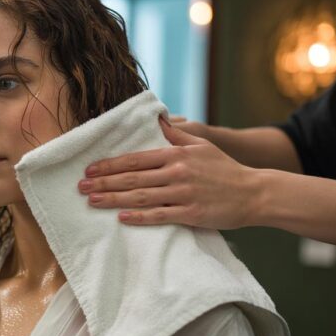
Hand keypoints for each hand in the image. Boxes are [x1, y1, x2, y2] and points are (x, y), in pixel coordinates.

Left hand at [78, 117, 260, 228]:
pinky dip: (139, 217)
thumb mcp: (202, 145)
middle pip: (132, 178)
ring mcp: (183, 194)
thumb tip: (156, 118)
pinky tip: (121, 217)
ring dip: (113, 199)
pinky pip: (159, 216)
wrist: (254, 193)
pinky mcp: (191, 214)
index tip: (90, 169)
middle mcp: (177, 172)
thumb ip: (176, 134)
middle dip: (103, 182)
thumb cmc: (225, 169)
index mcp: (176, 154)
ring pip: (140, 196)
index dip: (110, 164)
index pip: (135, 158)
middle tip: (80, 188)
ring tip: (92, 202)